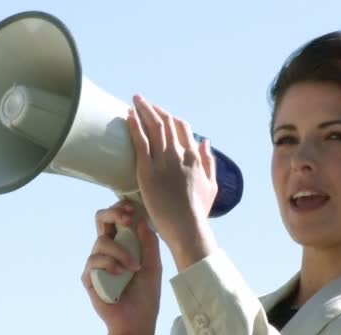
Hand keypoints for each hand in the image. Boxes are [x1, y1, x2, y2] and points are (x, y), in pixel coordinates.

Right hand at [81, 200, 161, 334]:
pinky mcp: (89, 276)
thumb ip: (149, 243)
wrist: (138, 321)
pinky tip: (119, 274)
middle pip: (100, 218)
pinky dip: (109, 264)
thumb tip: (141, 220)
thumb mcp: (154, 265)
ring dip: (120, 251)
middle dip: (113, 213)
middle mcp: (108, 249)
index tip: (132, 209)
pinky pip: (94, 260)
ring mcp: (97, 262)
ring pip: (101, 241)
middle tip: (126, 220)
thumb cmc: (146, 294)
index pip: (117, 217)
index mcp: (124, 243)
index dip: (121, 207)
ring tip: (133, 268)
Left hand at [126, 95, 218, 266]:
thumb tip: (205, 141)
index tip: (160, 112)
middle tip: (141, 100)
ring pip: (153, 127)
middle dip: (153, 108)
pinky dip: (134, 125)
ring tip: (134, 100)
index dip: (170, 117)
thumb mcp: (212, 185)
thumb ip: (209, 162)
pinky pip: (140, 141)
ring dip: (143, 110)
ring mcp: (164, 161)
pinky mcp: (148, 170)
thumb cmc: (198, 212)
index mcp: (193, 157)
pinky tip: (128, 115)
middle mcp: (179, 154)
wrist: (187, 227)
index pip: (182, 128)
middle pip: (166, 122)